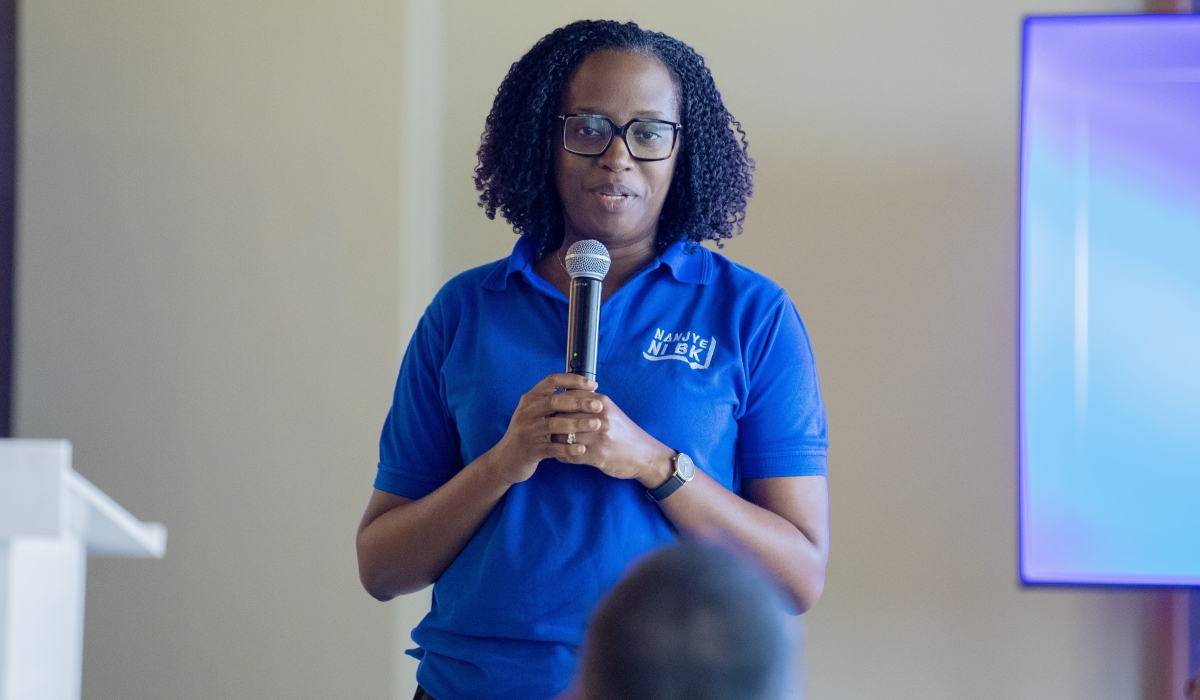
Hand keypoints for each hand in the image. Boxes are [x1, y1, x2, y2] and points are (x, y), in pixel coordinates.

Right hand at [484, 373, 603, 484]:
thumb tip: (582, 390)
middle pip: (554, 401)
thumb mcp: (534, 413)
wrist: (505, 459)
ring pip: (554, 424)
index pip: (552, 381)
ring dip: (577, 424)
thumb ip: (552, 402)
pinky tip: (582, 448)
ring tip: (596, 425)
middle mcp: (527, 412)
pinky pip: (552, 448)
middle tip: (598, 405)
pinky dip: (568, 448)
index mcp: (530, 399)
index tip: (592, 385)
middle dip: (579, 403)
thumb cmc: (528, 433)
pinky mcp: (530, 450)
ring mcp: (527, 431)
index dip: (573, 380)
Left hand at [554, 390, 674, 486]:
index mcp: (602, 403)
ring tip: (550, 442)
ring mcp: (598, 438)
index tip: (548, 409)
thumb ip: (590, 403)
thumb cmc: (625, 433)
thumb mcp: (611, 411)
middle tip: (543, 427)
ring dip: (554, 440)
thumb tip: (564, 395)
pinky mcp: (597, 456)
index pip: (570, 396)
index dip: (556, 403)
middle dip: (551, 422)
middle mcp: (600, 417)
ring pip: (563, 436)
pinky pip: (570, 455)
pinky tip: (560, 454)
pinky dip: (562, 455)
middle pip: (563, 415)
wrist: (645, 456)